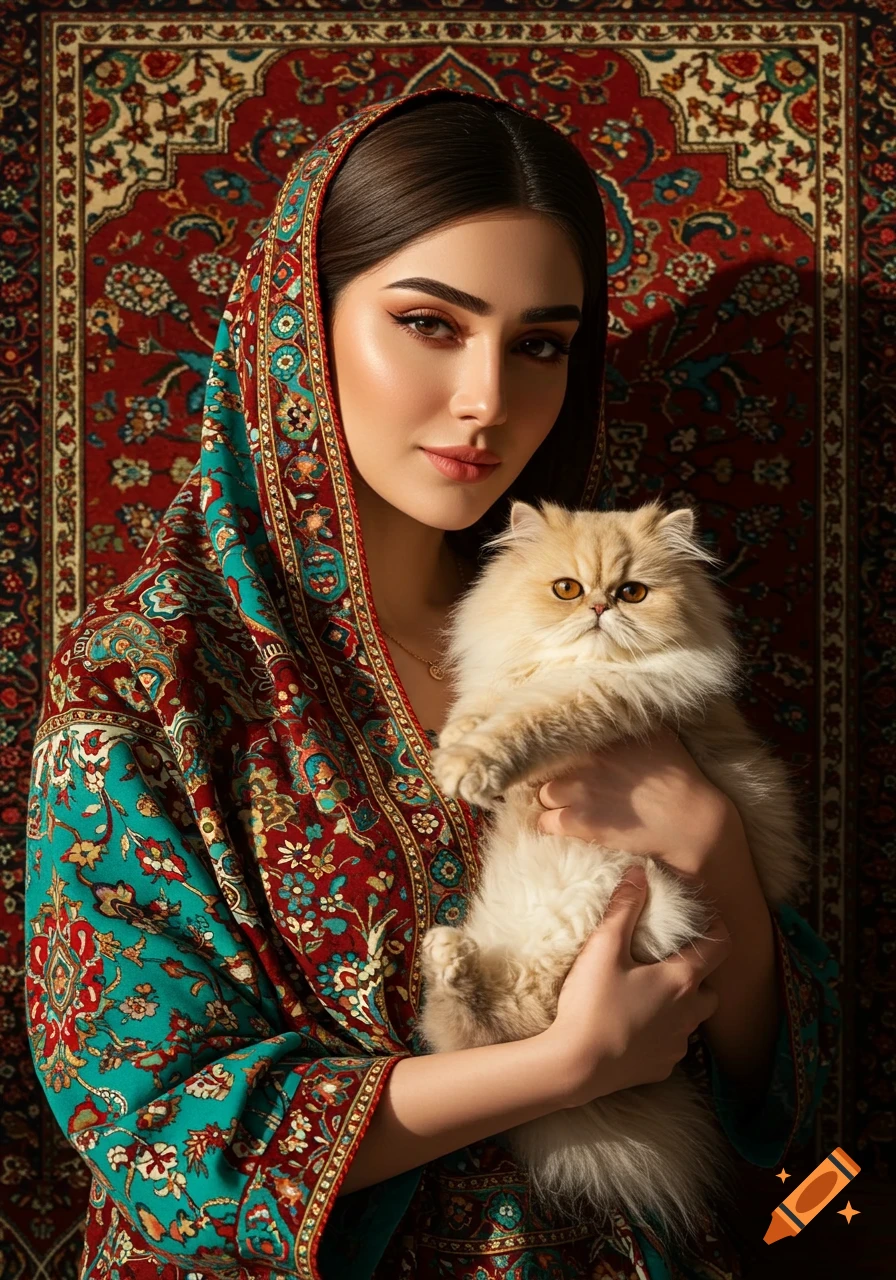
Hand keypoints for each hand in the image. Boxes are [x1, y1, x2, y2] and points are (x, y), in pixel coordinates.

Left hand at [535, 726, 730, 883]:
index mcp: (601, 738)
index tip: (563, 759)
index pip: (559, 736)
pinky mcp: (581, 822)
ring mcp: (580, 791)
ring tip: (566, 806)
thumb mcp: (659, 734)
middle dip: (554, 776)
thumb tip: (618, 704)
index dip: (559, 750)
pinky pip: (546, 822)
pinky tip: (566, 826)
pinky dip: (551, 825)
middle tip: (568, 786)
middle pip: (546, 766)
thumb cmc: (678, 777)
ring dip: (552, 801)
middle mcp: (586, 760)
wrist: (689, 820)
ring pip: (543, 795)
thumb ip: (632, 719)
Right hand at [542, 864, 731, 1106]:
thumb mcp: (603, 948)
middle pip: (710, 988)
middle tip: (670, 962)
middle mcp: (689, 1013)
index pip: (719, 947)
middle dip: (698, 974)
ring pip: (692, 1019)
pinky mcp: (661, 1067)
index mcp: (681, 980)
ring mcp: (677, 1044)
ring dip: (680, 1005)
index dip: (717, 929)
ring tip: (650, 994)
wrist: (576, 1066)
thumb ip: (623, 908)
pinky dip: (662, 1033)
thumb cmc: (592, 1004)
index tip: (705, 920)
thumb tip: (639, 873)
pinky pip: (672, 1044)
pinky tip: (635, 1027)